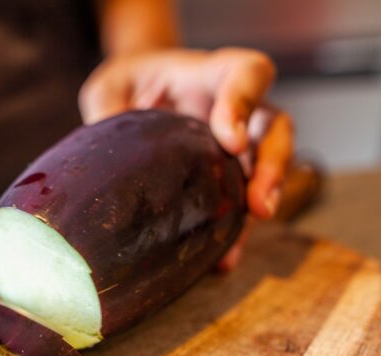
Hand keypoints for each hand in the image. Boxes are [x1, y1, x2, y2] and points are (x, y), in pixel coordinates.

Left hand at [79, 48, 293, 267]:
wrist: (136, 96)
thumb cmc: (129, 85)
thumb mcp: (110, 87)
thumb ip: (109, 109)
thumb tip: (105, 154)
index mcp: (211, 77)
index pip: (248, 73)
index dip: (246, 103)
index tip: (231, 139)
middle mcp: (237, 110)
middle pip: (275, 128)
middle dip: (272, 166)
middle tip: (259, 204)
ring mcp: (239, 144)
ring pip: (270, 166)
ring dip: (266, 199)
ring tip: (253, 230)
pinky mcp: (228, 177)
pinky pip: (242, 202)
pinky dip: (237, 229)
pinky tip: (223, 256)